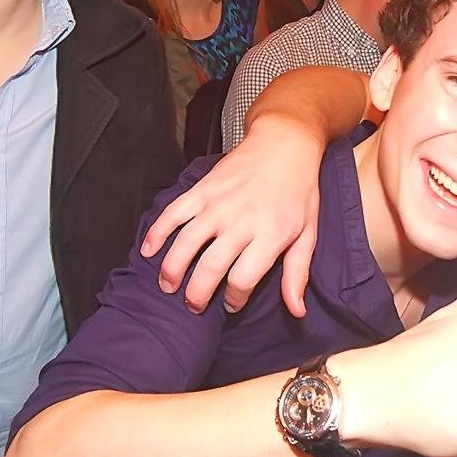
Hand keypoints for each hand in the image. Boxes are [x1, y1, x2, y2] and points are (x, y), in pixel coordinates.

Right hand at [140, 117, 323, 315]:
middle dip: (197, 294)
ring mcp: (218, 204)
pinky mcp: (202, 190)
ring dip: (172, 270)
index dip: (234, 300)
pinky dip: (157, 233)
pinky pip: (173, 214)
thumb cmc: (299, 192)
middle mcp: (241, 222)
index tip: (232, 305)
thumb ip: (298, 274)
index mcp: (270, 235)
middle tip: (193, 306)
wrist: (284, 145)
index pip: (243, 279)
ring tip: (167, 287)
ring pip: (186, 244)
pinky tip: (149, 251)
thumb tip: (297, 311)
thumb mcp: (307, 233)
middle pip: (210, 268)